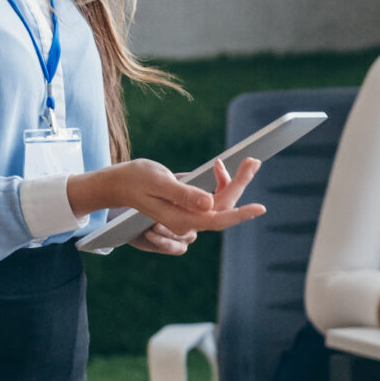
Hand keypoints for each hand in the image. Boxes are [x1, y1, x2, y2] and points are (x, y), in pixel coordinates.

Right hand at [70, 157, 264, 255]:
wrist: (119, 183)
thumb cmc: (136, 180)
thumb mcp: (159, 182)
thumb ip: (183, 194)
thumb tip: (209, 203)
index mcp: (181, 220)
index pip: (217, 219)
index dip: (240, 214)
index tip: (260, 208)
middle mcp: (188, 221)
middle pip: (224, 207)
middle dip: (241, 184)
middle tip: (254, 160)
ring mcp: (190, 215)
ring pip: (221, 202)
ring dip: (233, 181)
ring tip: (245, 160)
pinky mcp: (190, 206)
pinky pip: (214, 198)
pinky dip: (221, 182)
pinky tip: (218, 167)